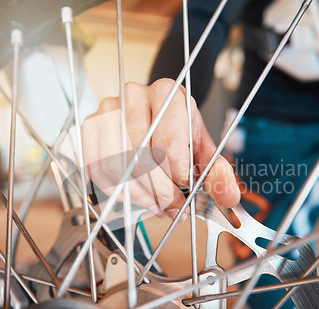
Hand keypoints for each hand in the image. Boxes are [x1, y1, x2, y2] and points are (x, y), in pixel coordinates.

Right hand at [82, 79, 239, 218]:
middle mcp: (133, 95)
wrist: (154, 115)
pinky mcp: (90, 129)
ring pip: (116, 164)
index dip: (178, 173)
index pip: (168, 141)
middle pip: (141, 155)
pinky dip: (116, 190)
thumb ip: (216, 172)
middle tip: (171, 205)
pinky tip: (135, 196)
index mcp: (167, 93)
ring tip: (156, 204)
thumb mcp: (202, 149)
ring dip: (138, 194)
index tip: (185, 187)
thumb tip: (228, 197)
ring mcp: (107, 111)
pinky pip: (96, 168)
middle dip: (159, 190)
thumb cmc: (178, 132)